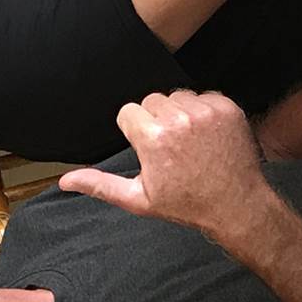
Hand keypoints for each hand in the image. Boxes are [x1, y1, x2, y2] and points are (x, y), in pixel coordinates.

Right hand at [56, 90, 269, 238]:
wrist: (237, 205)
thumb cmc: (187, 204)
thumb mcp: (139, 199)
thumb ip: (101, 185)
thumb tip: (65, 181)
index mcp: (152, 139)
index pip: (129, 112)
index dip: (136, 131)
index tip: (150, 149)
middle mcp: (178, 120)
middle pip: (152, 100)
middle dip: (157, 120)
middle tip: (172, 148)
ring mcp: (205, 112)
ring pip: (178, 96)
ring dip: (180, 113)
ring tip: (190, 143)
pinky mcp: (227, 108)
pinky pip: (204, 96)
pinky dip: (204, 112)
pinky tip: (208, 137)